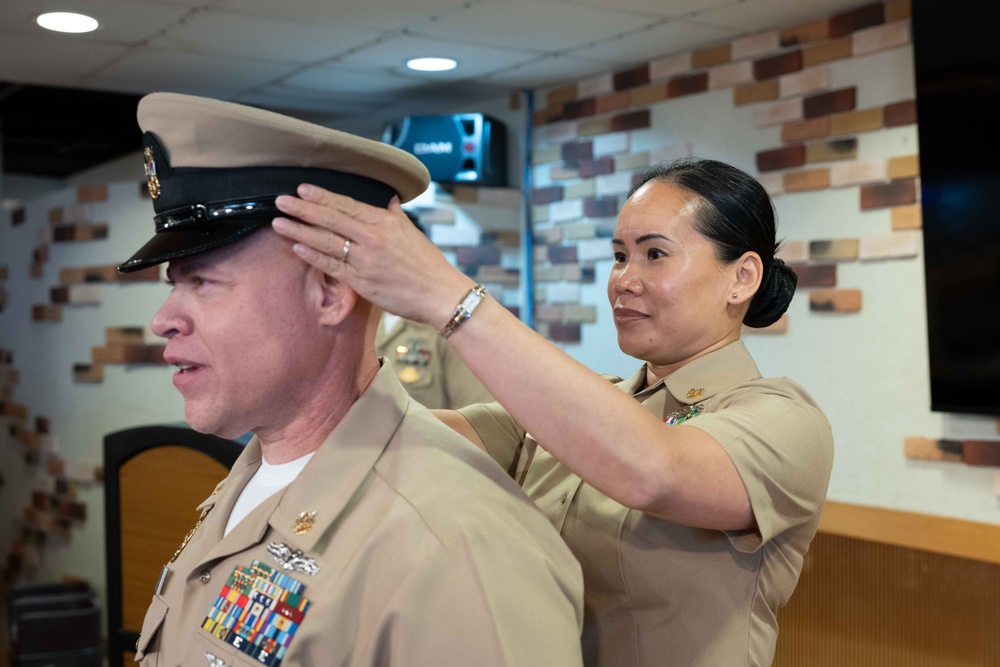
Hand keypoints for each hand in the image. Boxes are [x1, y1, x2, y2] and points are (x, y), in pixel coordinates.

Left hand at [272, 184, 473, 327]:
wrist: (440, 294)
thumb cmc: (428, 264)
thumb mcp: (413, 233)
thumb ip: (396, 215)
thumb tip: (389, 200)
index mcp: (385, 223)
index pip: (347, 205)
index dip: (323, 197)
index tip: (303, 189)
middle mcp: (373, 238)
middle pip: (331, 219)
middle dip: (303, 209)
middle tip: (280, 200)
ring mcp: (365, 260)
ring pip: (326, 241)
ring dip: (300, 230)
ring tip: (279, 222)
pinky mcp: (361, 281)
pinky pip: (332, 266)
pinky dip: (313, 255)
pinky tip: (297, 247)